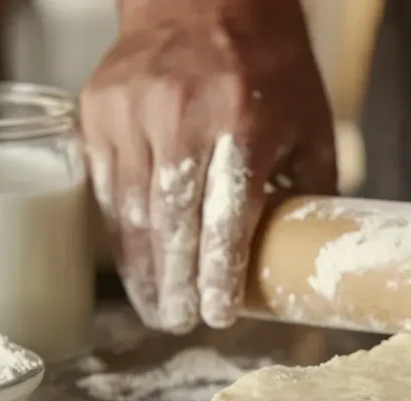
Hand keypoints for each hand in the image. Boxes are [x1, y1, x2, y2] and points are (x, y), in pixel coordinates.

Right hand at [82, 0, 336, 332]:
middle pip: (175, 224)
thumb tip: (307, 249)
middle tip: (181, 324)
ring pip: (134, 212)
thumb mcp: (310, 123)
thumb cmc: (270, 66)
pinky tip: (134, 264)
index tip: (219, 315)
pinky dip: (121, 231)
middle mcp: (183, 119)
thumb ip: (311, 187)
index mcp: (246, 123)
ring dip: (144, 269)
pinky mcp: (100, 111)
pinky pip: (108, 187)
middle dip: (177, 285)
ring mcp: (134, 113)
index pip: (228, 217)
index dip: (220, 274)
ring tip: (157, 309)